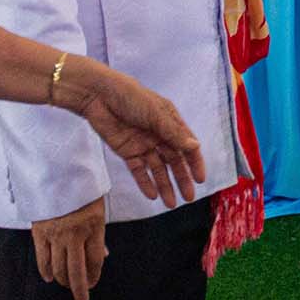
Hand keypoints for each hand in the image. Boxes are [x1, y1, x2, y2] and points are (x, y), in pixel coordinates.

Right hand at [31, 197, 109, 299]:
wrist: (56, 171)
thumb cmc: (82, 189)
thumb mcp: (98, 208)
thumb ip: (98, 234)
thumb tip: (103, 257)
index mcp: (94, 226)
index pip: (95, 261)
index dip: (94, 276)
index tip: (93, 284)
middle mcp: (74, 234)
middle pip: (76, 271)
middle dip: (80, 289)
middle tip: (82, 299)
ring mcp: (55, 234)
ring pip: (59, 268)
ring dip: (64, 281)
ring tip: (68, 285)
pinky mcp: (39, 232)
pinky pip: (42, 258)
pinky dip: (46, 271)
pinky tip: (50, 277)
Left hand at [65, 60, 205, 207]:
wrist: (99, 96)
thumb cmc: (130, 97)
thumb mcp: (156, 113)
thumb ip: (173, 132)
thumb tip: (194, 146)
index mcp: (170, 122)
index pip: (187, 146)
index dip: (194, 162)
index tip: (200, 179)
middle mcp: (158, 135)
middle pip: (173, 161)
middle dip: (181, 179)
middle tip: (188, 197)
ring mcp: (143, 144)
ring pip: (157, 169)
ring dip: (165, 185)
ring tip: (171, 204)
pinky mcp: (127, 152)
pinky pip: (138, 170)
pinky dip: (145, 183)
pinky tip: (152, 195)